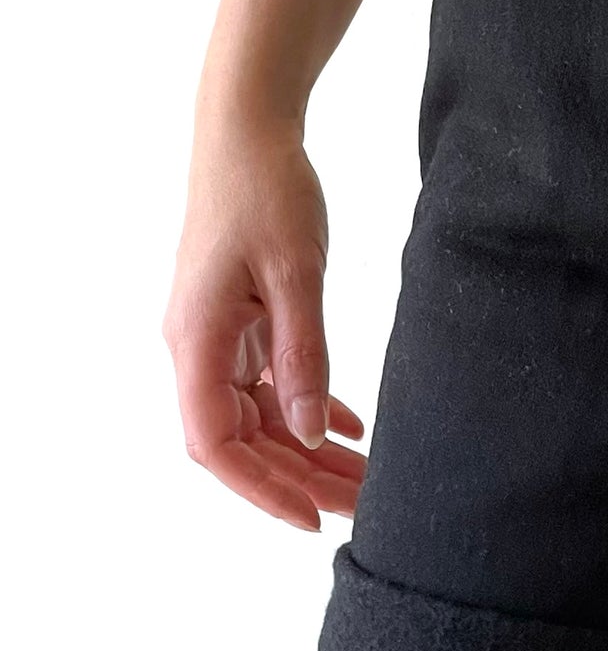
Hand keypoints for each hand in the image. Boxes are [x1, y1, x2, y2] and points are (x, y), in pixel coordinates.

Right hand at [163, 117, 366, 529]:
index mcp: (196, 341)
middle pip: (242, 440)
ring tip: (367, 480)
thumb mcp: (296, 272)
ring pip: (260, 416)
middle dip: (299, 480)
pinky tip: (350, 428)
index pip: (216, 444)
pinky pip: (269, 382)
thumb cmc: (267, 190)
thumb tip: (307, 430)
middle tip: (363, 510)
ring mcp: (218, 335)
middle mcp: (198, 347)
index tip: (310, 519)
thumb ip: (303, 353)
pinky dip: (308, 407)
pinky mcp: (242, 319)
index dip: (261, 489)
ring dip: (308, 450)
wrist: (249, 131)